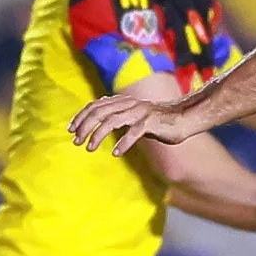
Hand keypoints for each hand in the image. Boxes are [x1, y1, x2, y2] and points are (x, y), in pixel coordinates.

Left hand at [69, 94, 191, 155]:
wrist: (184, 119)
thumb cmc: (158, 121)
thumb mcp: (135, 116)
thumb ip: (119, 116)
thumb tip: (100, 121)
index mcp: (123, 101)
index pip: (95, 105)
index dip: (81, 116)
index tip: (71, 130)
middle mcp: (129, 104)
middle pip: (99, 112)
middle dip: (84, 127)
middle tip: (76, 142)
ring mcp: (139, 112)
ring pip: (112, 121)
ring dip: (98, 135)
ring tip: (89, 148)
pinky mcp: (150, 123)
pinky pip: (133, 133)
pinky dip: (123, 143)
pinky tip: (115, 153)